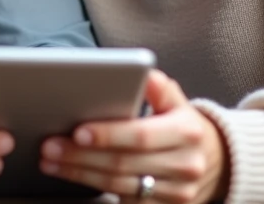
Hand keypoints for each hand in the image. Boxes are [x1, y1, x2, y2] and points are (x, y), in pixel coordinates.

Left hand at [38, 70, 229, 203]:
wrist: (213, 162)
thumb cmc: (183, 125)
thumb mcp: (177, 101)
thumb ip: (158, 87)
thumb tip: (142, 72)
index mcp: (187, 132)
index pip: (141, 136)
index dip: (107, 135)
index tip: (77, 131)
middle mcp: (184, 165)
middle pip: (123, 163)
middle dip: (81, 156)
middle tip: (50, 146)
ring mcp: (176, 192)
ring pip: (119, 186)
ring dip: (80, 173)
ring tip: (51, 161)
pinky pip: (123, 200)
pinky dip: (92, 187)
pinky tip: (71, 175)